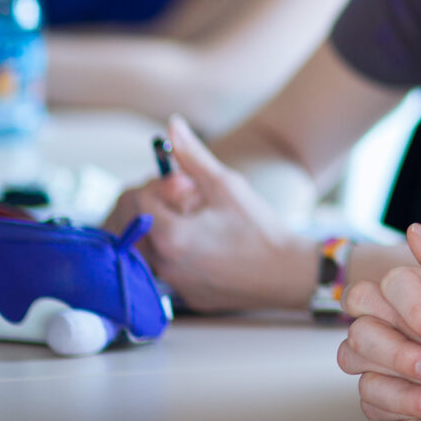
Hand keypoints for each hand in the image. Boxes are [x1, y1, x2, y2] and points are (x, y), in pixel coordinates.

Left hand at [111, 117, 315, 312]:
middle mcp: (163, 263)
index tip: (185, 186)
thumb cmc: (259, 226)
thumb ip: (192, 155)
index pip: (136, 199)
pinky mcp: (184, 296)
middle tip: (186, 203)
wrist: (288, 274)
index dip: (158, 185)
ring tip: (195, 224)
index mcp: (169, 234)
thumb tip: (172, 124)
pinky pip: (165, 269)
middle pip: (132, 225)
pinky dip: (175, 253)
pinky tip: (206, 247)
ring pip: (146, 249)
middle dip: (153, 208)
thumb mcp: (226, 185)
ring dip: (161, 231)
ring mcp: (172, 283)